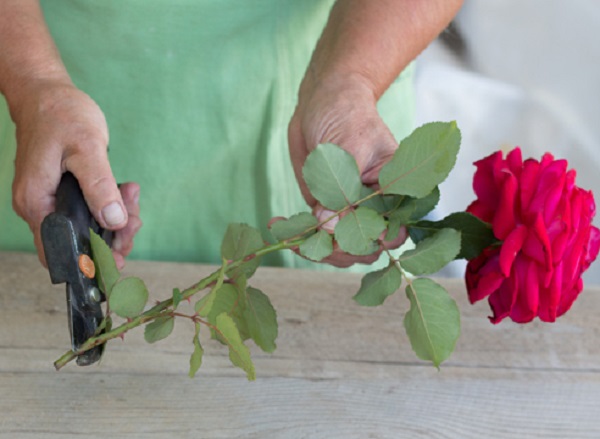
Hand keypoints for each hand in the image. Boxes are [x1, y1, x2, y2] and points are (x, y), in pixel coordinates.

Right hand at [10, 80, 140, 268]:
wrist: (46, 93)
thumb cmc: (61, 115)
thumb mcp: (86, 148)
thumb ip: (99, 186)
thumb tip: (114, 221)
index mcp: (37, 202)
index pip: (61, 251)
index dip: (92, 262)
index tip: (120, 259)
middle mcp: (39, 207)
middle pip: (78, 243)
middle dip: (113, 237)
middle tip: (135, 219)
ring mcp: (49, 201)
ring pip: (87, 227)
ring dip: (116, 218)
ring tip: (131, 194)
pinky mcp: (61, 193)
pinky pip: (89, 210)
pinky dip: (110, 205)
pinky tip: (125, 191)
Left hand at [287, 74, 406, 266]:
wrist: (322, 101)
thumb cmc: (347, 115)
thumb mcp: (349, 148)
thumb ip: (344, 188)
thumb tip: (328, 226)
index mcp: (395, 191)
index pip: (392, 231)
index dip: (372, 240)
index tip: (344, 233)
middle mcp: (374, 207)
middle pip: (365, 248)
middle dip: (337, 249)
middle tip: (309, 235)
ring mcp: (348, 211)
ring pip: (339, 247)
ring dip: (314, 247)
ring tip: (289, 235)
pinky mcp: (324, 210)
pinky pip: (315, 234)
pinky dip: (296, 235)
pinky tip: (278, 223)